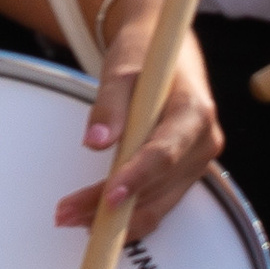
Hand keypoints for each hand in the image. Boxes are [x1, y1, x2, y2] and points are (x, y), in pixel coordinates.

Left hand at [57, 1, 220, 239]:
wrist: (166, 51)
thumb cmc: (145, 55)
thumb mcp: (122, 69)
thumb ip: (109, 104)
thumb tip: (96, 140)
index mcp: (195, 112)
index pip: (165, 154)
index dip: (137, 177)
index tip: (109, 195)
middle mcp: (203, 143)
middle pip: (156, 187)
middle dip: (111, 205)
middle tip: (65, 212)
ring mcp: (196, 162)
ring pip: (156, 204)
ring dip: (113, 217)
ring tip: (67, 216)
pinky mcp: (183, 174)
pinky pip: (156, 204)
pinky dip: (125, 213)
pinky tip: (90, 216)